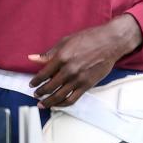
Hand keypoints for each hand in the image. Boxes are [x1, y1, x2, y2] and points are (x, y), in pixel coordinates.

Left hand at [28, 14, 142, 108]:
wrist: (110, 42)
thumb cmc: (89, 38)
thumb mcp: (66, 41)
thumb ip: (49, 53)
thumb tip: (32, 58)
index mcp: (62, 57)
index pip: (43, 74)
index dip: (35, 81)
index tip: (32, 84)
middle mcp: (69, 70)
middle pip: (49, 87)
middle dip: (40, 92)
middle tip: (36, 94)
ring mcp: (78, 79)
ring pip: (59, 96)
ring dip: (48, 102)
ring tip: (42, 103)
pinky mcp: (87, 85)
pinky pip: (72, 99)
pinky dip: (62, 104)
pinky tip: (57, 104)